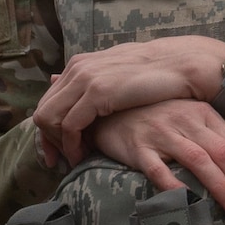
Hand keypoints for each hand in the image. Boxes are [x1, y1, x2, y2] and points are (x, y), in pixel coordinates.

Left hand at [34, 36, 224, 161]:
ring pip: (50, 118)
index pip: (48, 100)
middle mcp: (77, 68)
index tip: (56, 152)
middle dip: (48, 140)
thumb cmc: (155, 75)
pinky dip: (72, 145)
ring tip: (76, 158)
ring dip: (59, 144)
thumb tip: (70, 88)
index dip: (48, 130)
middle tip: (60, 160)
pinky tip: (84, 155)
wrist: (181, 64)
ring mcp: (85, 78)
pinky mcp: (97, 92)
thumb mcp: (118, 77)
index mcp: (80, 64)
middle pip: (43, 110)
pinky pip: (69, 125)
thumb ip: (94, 83)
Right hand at [91, 101, 224, 217]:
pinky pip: (159, 168)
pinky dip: (174, 185)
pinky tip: (187, 201)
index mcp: (203, 113)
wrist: (112, 112)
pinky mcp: (139, 147)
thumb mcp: (194, 117)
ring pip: (198, 159)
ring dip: (220, 186)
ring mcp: (161, 132)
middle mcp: (186, 119)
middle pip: (223, 152)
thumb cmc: (158, 118)